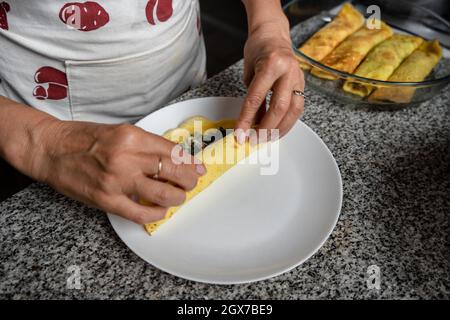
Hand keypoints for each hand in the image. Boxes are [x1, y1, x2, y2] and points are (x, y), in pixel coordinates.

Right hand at [35, 121, 205, 223]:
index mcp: (132, 136)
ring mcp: (117, 181)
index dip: (191, 162)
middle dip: (190, 179)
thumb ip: (147, 144)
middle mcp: (127, 157)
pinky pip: (141, 213)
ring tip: (177, 196)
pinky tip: (160, 210)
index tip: (198, 168)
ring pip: (163, 194)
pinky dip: (156, 214)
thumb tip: (175, 157)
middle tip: (191, 182)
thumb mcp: (120, 131)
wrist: (50, 149)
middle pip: (174, 171)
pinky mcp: (107, 200)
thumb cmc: (83, 138)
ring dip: (177, 197)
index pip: (173, 151)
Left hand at [236, 8, 304, 139]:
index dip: (247, 119)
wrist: (273, 34)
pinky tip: (278, 130)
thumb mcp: (249, 72)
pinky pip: (298, 108)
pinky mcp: (303, 84)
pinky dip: (288, 121)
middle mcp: (288, 71)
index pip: (256, 98)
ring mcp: (298, 77)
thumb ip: (252, 97)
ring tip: (268, 139)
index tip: (240, 133)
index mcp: (271, 64)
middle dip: (266, 128)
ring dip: (280, 129)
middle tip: (255, 140)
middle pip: (279, 107)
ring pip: (293, 110)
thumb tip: (250, 123)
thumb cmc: (258, 50)